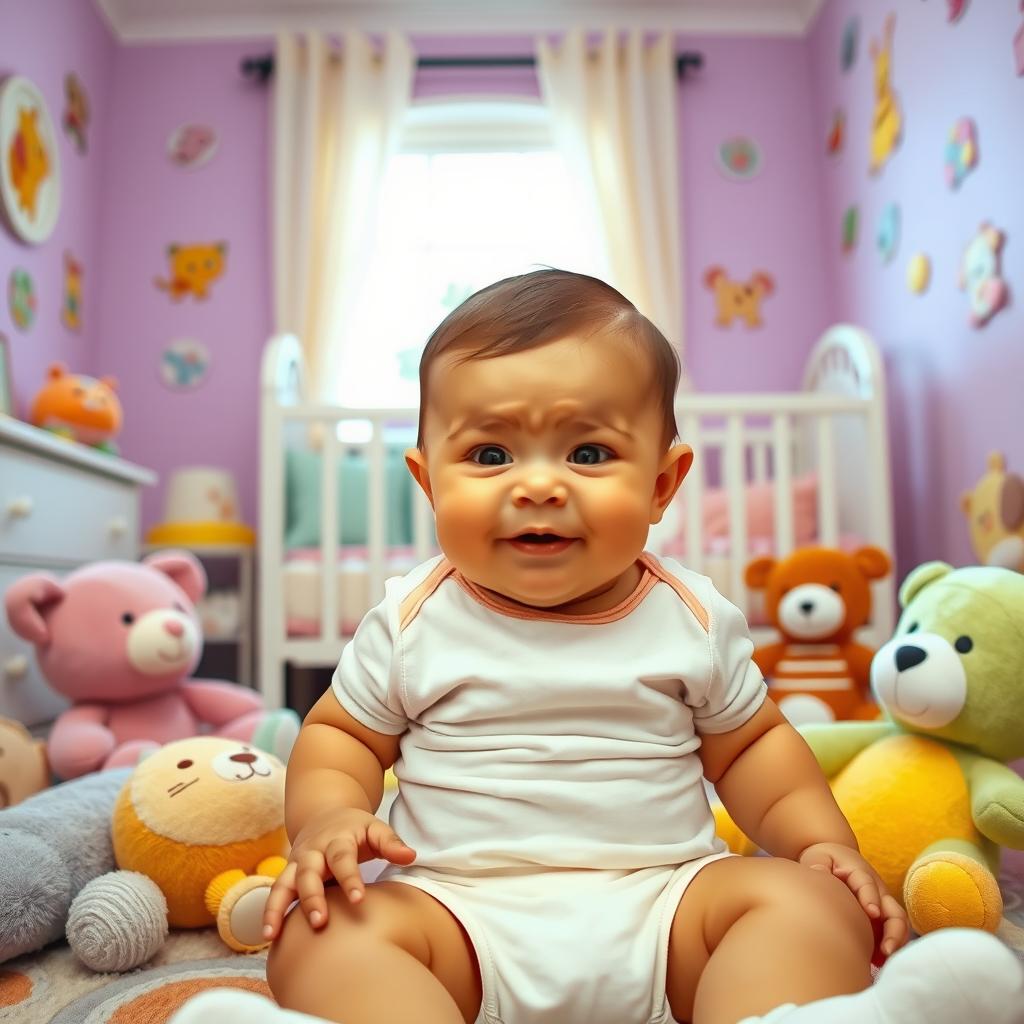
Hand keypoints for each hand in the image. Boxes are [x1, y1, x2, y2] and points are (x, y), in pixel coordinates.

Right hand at [261, 806, 415, 940]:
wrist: (324, 814)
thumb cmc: (355, 829)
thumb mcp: (375, 828)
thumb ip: (391, 844)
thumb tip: (411, 856)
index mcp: (337, 839)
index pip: (343, 859)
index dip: (350, 879)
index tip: (359, 899)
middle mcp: (313, 851)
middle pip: (309, 873)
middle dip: (312, 897)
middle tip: (320, 922)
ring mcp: (297, 864)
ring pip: (283, 884)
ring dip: (277, 908)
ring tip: (272, 935)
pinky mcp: (288, 875)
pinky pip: (275, 894)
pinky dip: (269, 913)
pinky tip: (268, 937)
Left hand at [798, 842, 908, 960]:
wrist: (835, 858)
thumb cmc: (825, 860)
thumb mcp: (818, 858)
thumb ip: (818, 865)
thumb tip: (817, 872)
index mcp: (860, 872)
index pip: (867, 884)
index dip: (871, 898)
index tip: (872, 913)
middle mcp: (877, 890)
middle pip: (894, 911)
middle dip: (894, 931)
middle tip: (886, 950)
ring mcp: (882, 905)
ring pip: (898, 925)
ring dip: (895, 943)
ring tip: (883, 961)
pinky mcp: (880, 918)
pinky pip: (891, 934)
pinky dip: (887, 948)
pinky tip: (876, 962)